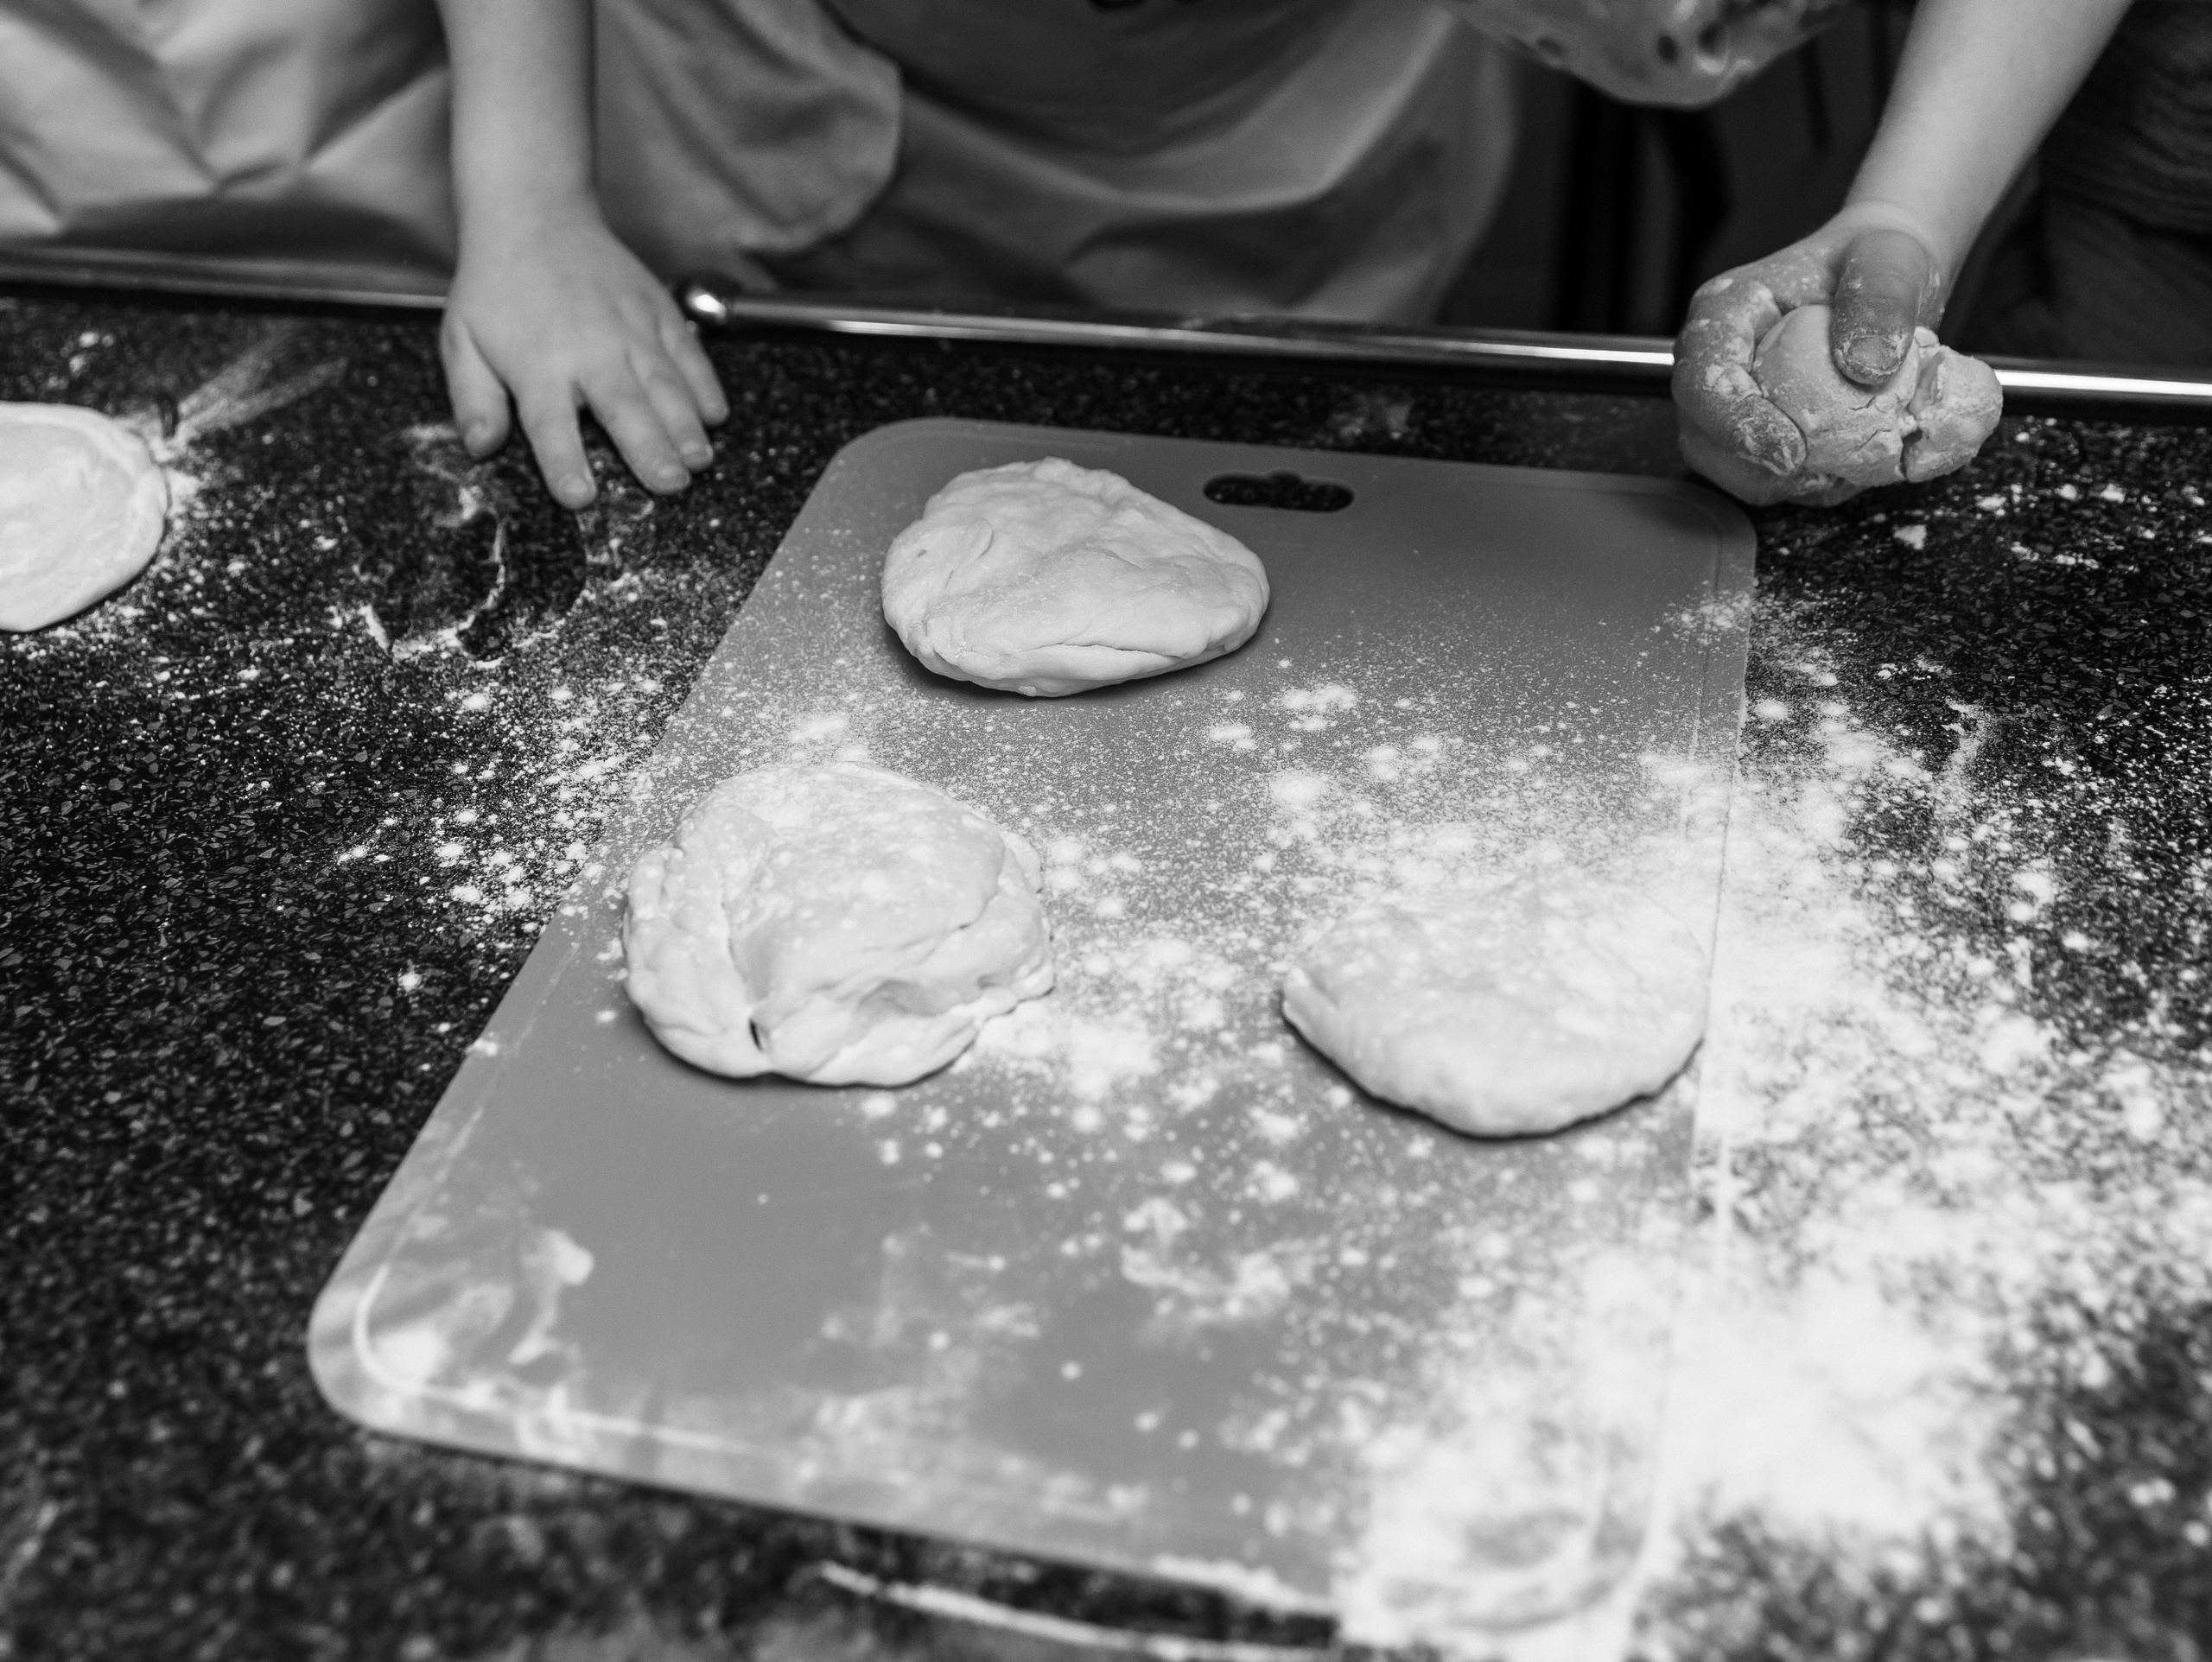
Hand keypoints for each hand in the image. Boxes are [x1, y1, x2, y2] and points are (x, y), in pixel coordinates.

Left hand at [440, 206, 727, 509]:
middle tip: (671, 484)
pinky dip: (704, 385)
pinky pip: (688, 354)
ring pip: (665, 386)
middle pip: (624, 409)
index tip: (581, 496)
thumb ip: (473, 400)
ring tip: (699, 460)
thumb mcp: (464, 342)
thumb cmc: (498, 288)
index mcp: (537, 366)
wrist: (536, 215)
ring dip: (685, 427)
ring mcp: (630, 330)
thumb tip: (481, 447)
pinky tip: (715, 416)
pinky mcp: (658, 312)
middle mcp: (589, 351)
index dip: (565, 462)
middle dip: (649, 449)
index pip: (550, 424)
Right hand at [1673, 206, 1975, 506]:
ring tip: (1842, 467)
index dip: (1734, 423)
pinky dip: (1807, 486)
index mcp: (1726, 314)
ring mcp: (1732, 406)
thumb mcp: (1890, 260)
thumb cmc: (1877, 259)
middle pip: (1700, 437)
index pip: (1702, 378)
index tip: (1790, 450)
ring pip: (1727, 468)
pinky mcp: (1758, 436)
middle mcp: (1717, 364)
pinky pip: (1766, 479)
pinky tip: (1848, 467)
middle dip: (1754, 467)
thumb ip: (1881, 301)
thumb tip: (1867, 365)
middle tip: (1821, 472)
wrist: (1888, 281)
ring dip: (1781, 483)